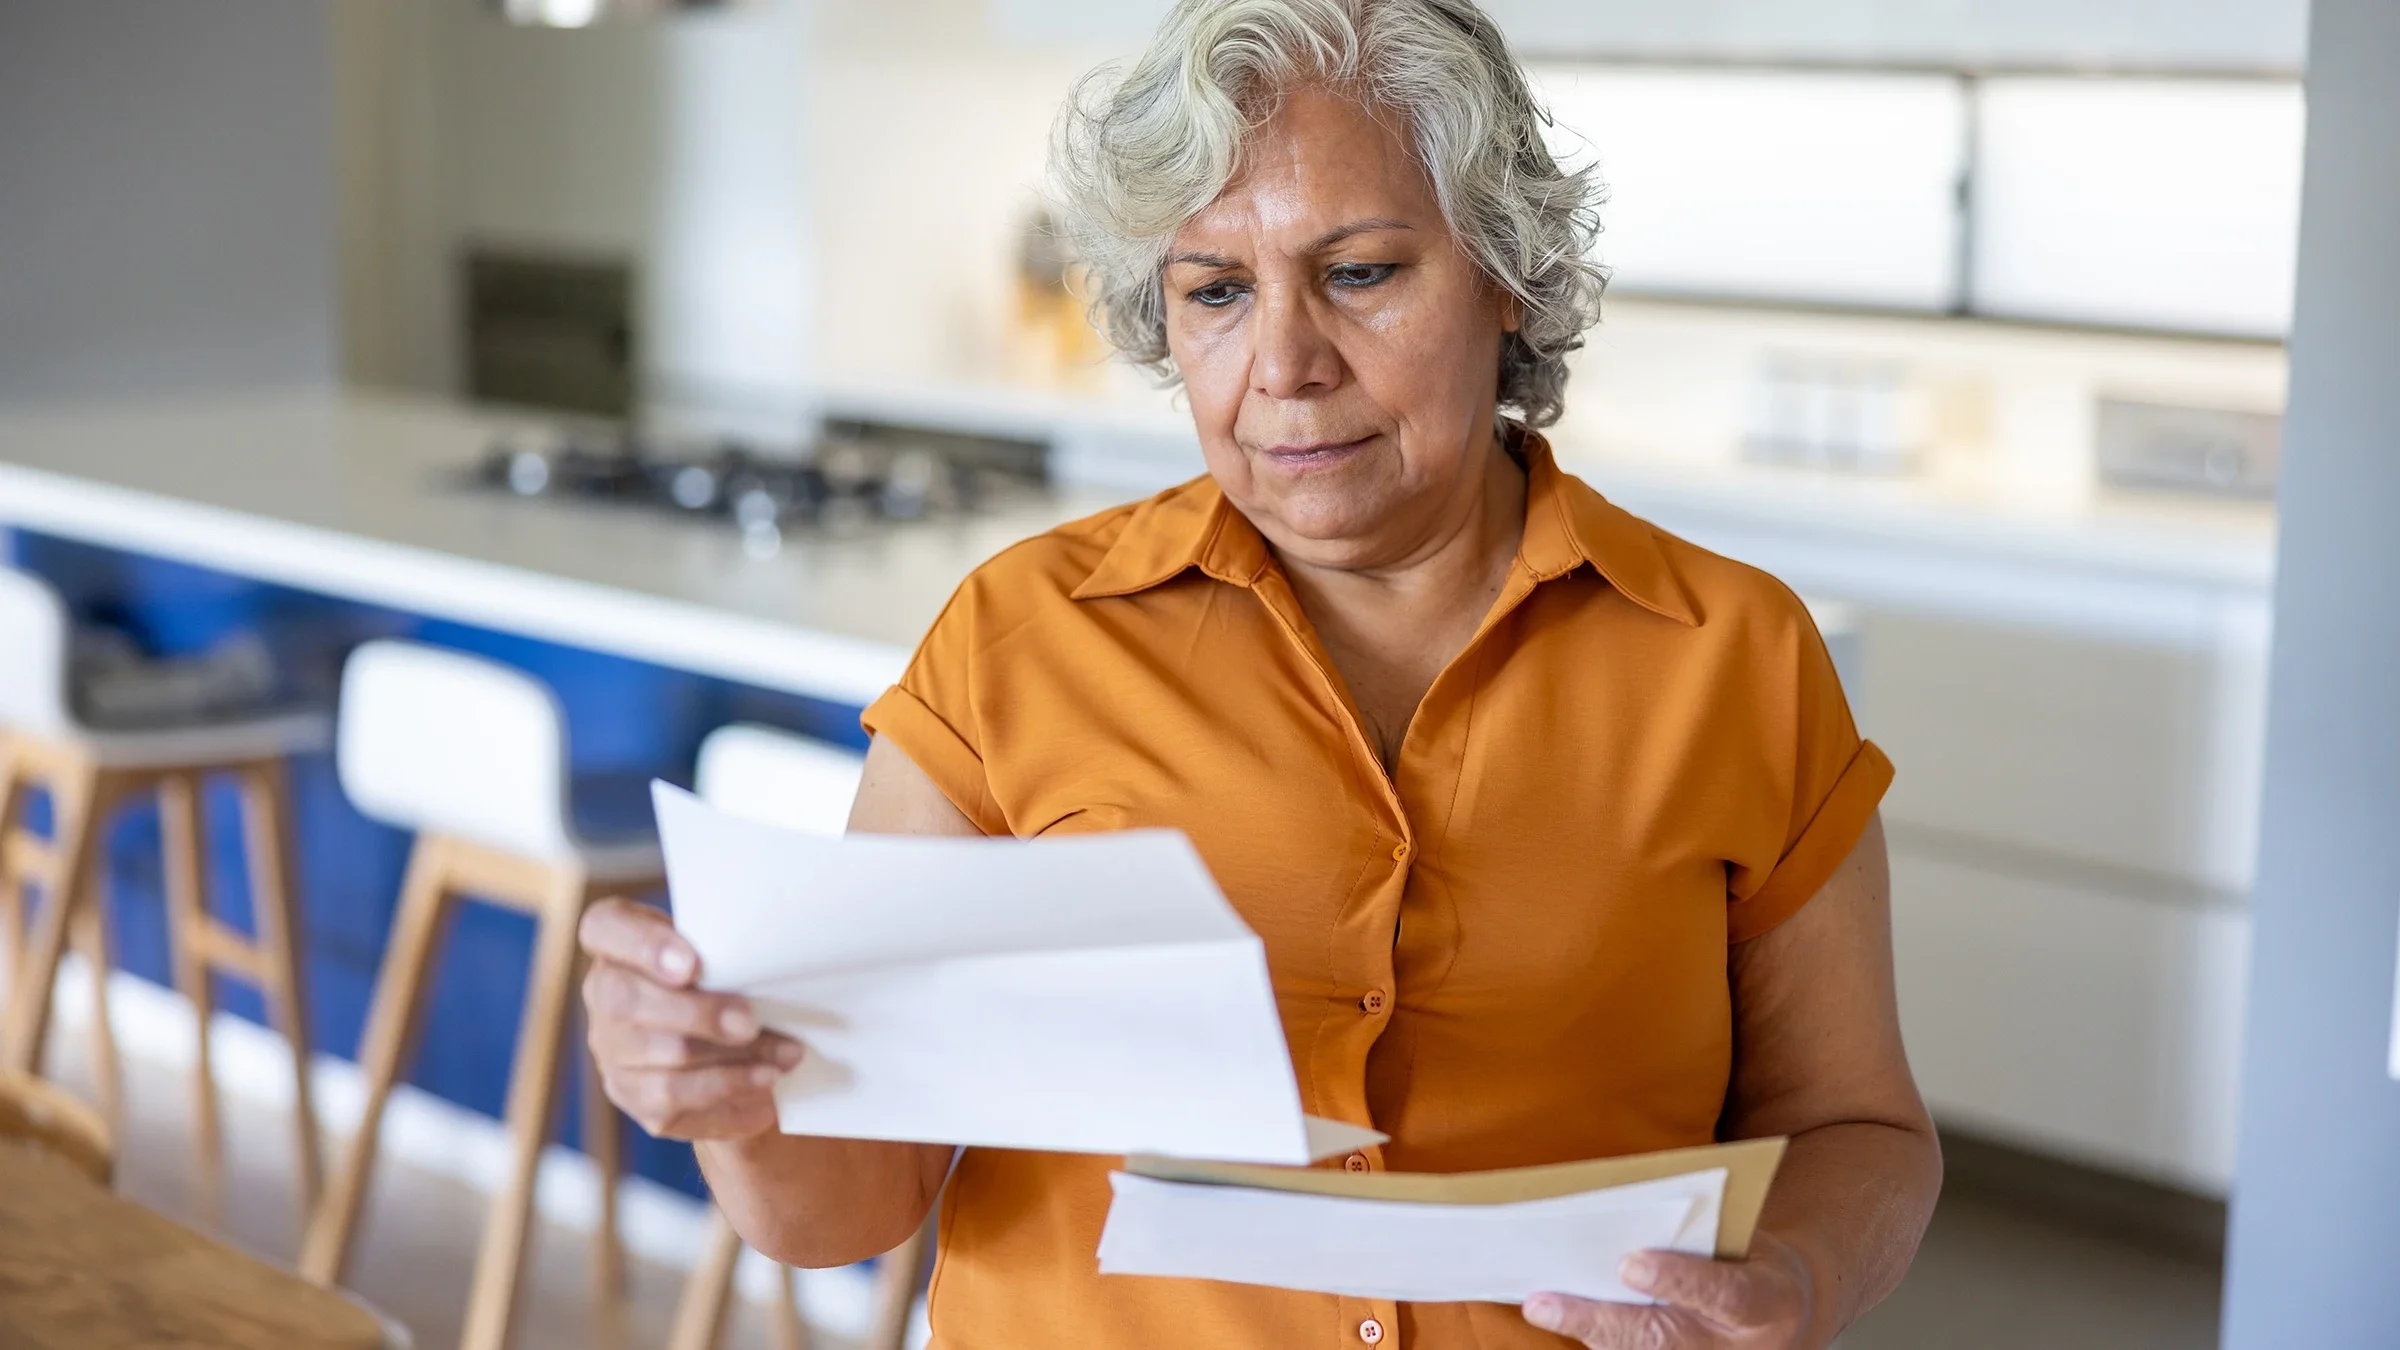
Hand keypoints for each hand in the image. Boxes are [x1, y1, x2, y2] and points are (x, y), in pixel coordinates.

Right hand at [578, 896, 803, 1139]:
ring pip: (660, 1055)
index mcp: (617, 939)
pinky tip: (766, 1079)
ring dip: (730, 1057)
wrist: (728, 1037)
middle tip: (749, 1023)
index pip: (602, 927)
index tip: (692, 964)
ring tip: (784, 1053)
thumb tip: (768, 966)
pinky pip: (673, 1096)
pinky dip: (728, 1087)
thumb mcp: (724, 948)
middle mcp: (602, 993)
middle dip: (697, 1013)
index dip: (643, 945)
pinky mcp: (631, 1094)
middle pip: (625, 1000)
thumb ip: (727, 948)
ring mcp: (611, 1048)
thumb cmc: (726, 975)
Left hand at [1522, 1232, 1815, 1348]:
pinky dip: (1598, 1338)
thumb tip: (1618, 1212)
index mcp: (1770, 1303)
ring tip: (1541, 1307)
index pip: (1725, 1294)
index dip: (1678, 1281)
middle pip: (1664, 1338)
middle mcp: (1741, 1348)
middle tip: (1545, 1302)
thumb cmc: (1750, 1261)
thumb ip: (1697, 1233)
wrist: (1783, 1316)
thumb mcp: (1746, 1240)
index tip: (1629, 1264)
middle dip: (1601, 1319)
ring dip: (1587, 1332)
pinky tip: (1559, 1315)